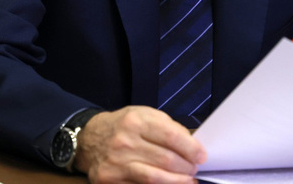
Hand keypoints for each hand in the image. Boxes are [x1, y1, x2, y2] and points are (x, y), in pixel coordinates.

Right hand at [75, 106, 206, 182]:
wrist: (91, 139)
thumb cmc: (124, 125)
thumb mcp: (145, 115)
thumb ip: (168, 127)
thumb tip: (191, 145)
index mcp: (136, 121)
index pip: (171, 137)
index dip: (191, 149)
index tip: (201, 155)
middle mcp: (124, 142)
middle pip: (166, 159)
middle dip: (186, 167)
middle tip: (195, 169)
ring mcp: (116, 163)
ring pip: (155, 178)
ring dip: (177, 181)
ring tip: (187, 180)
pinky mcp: (110, 181)